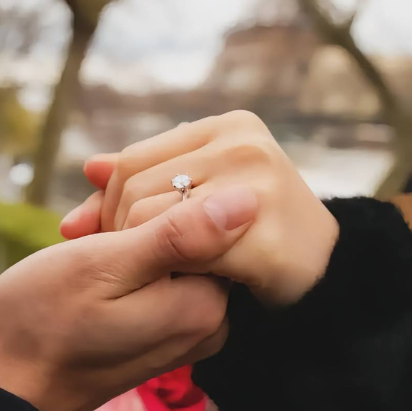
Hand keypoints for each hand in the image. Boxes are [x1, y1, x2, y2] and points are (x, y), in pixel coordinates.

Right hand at [0, 187, 257, 410]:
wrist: (8, 387)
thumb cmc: (43, 321)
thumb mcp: (104, 265)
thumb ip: (179, 235)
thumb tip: (252, 199)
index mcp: (205, 305)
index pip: (209, 218)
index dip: (152, 199)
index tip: (102, 216)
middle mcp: (208, 322)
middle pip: (191, 235)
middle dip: (135, 215)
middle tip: (82, 225)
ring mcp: (185, 331)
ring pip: (168, 251)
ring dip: (122, 234)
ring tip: (77, 241)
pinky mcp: (161, 333)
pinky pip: (154, 277)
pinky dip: (120, 259)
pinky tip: (84, 257)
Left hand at [62, 111, 338, 305]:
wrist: (323, 279)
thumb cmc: (252, 236)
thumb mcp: (197, 193)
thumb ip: (142, 179)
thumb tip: (88, 168)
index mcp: (227, 126)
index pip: (130, 161)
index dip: (106, 203)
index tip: (104, 236)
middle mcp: (242, 144)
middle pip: (133, 187)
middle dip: (117, 230)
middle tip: (128, 262)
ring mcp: (254, 183)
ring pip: (148, 216)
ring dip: (141, 253)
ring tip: (156, 272)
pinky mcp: (260, 227)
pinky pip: (179, 249)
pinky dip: (170, 271)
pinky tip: (180, 284)